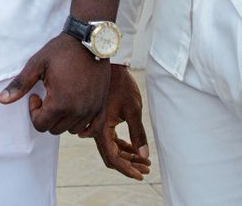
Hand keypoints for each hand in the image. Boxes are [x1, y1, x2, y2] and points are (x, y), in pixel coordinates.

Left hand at [0, 33, 109, 134]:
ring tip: (61, 100)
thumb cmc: (62, 51)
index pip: (41, 125)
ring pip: (72, 130)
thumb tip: (1, 100)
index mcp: (60, 103)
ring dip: (63, 120)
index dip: (34, 112)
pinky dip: (85, 129)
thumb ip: (20, 85)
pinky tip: (76, 116)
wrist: (89, 40)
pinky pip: (93, 129)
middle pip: (55, 130)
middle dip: (47, 117)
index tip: (36, 95)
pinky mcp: (101, 105)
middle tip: (47, 96)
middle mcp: (78, 111)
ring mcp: (91, 109)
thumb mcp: (37, 64)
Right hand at [87, 64, 149, 179]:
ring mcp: (97, 125)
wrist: (108, 64)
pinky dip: (122, 146)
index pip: (112, 158)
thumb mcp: (133, 108)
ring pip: (111, 149)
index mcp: (100, 128)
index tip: (140, 175)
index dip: (127, 169)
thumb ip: (138, 134)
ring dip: (127, 156)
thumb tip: (144, 155)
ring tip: (144, 161)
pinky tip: (134, 148)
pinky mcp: (101, 120)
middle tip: (146, 169)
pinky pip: (111, 140)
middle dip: (129, 164)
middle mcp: (95, 129)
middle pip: (111, 156)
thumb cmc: (120, 84)